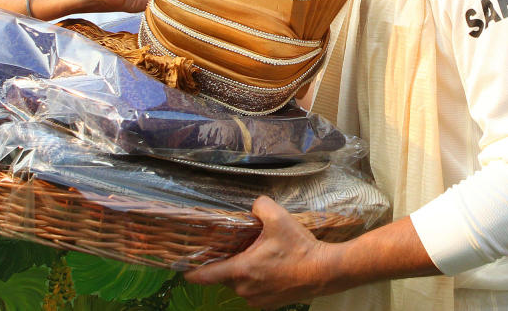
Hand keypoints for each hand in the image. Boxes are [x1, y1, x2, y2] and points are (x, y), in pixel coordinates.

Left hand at [184, 196, 333, 307]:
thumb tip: (253, 206)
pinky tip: (273, 267)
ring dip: (246, 271)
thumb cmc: (300, 248)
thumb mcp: (278, 217)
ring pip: (241, 283)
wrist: (324, 271)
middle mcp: (246, 289)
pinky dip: (259, 280)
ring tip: (263, 256)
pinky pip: (255, 290)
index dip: (193, 271)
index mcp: (242, 270)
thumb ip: (259, 205)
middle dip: (231, 262)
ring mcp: (258, 299)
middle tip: (243, 247)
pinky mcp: (269, 304)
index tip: (183, 270)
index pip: (207, 275)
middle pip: (226, 275)